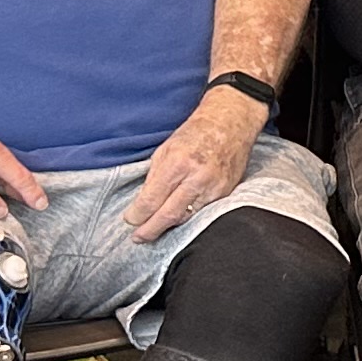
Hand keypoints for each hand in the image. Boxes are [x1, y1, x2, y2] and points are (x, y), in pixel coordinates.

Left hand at [123, 93, 264, 241]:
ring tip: (155, 229)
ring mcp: (214, 187)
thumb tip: (143, 204)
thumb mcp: (165, 150)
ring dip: (168, 226)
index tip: (130, 220)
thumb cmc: (195, 133)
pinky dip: (187, 217)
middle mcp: (197, 177)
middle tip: (138, 237)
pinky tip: (177, 219)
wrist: (231, 123)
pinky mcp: (226, 192)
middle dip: (150, 229)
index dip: (138, 215)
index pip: (152, 199)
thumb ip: (154, 177)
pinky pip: (202, 212)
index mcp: (177, 163)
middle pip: (169, 214)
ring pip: (186, 217)